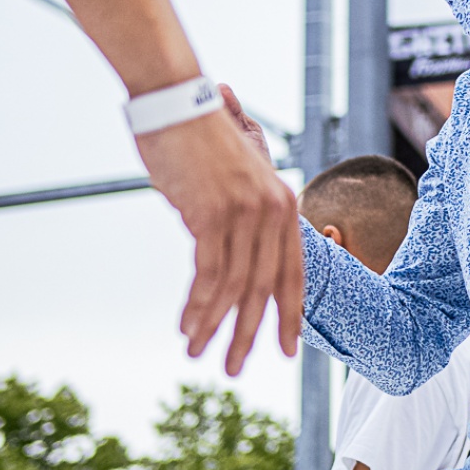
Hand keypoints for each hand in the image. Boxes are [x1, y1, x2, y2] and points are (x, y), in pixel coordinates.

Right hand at [134, 99, 303, 371]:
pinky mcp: (213, 214)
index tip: (287, 349)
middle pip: (266, 287)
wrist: (176, 101)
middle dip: (251, 334)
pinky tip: (186, 326)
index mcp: (282, 203)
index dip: (290, 312)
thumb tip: (225, 251)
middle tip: (236, 369)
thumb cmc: (198, 139)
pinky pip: (208, 274)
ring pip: (234, 287)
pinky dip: (197, 305)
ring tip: (198, 354)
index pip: (293, 269)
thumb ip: (239, 214)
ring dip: (214, 326)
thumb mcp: (232, 178)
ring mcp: (245, 213)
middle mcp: (272, 211)